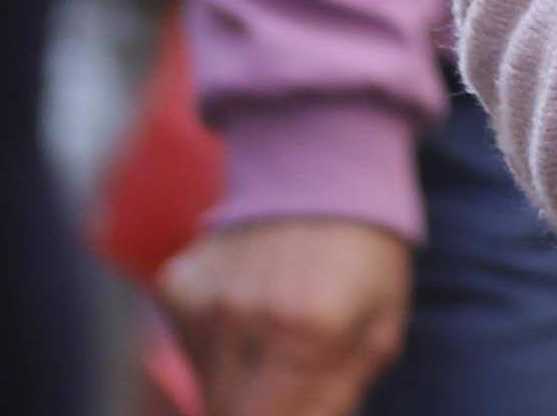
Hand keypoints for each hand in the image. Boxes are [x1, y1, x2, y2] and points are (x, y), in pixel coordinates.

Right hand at [156, 213, 410, 415]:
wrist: (322, 165)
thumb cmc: (365, 253)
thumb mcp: (379, 328)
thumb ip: (339, 393)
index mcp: (309, 331)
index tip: (298, 405)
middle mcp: (247, 318)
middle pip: (229, 410)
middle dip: (261, 406)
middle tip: (286, 383)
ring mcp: (206, 301)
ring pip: (208, 384)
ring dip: (238, 379)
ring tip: (275, 336)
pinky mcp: (177, 285)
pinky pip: (189, 343)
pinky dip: (215, 343)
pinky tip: (247, 305)